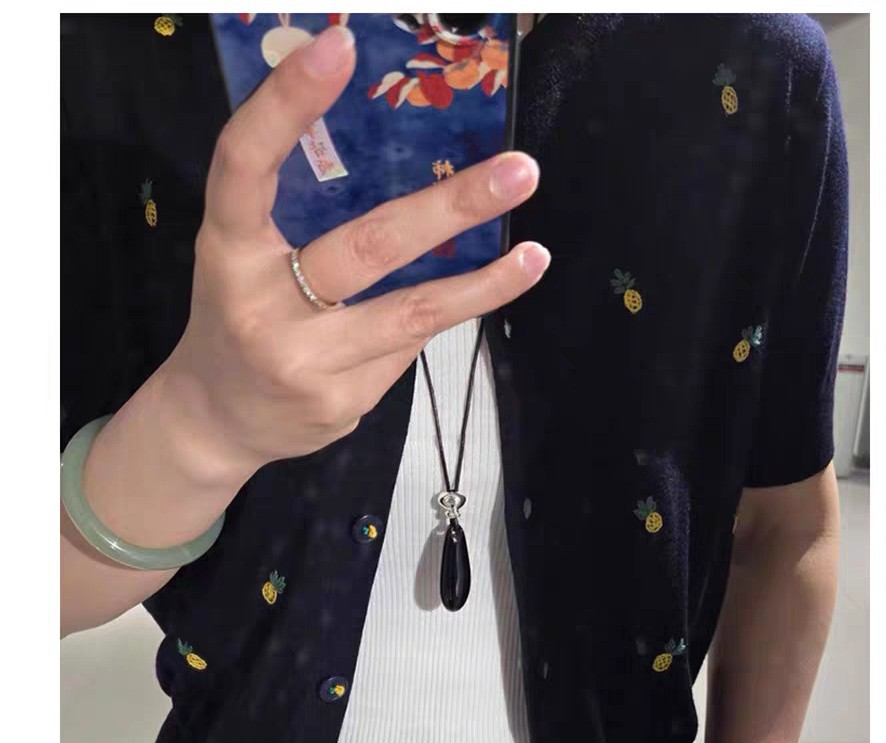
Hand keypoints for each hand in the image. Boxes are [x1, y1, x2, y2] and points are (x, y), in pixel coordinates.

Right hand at [164, 23, 547, 479]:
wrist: (216, 419)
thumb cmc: (239, 318)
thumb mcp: (243, 259)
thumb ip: (298, 218)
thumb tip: (405, 170)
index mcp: (227, 250)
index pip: (245, 164)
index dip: (286, 103)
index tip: (339, 45)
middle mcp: (260, 304)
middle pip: (366, 246)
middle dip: (450, 208)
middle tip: (519, 171)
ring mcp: (301, 361)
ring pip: (411, 313)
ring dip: (482, 283)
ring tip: (535, 256)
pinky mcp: (338, 402)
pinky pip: (405, 350)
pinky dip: (430, 323)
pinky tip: (450, 309)